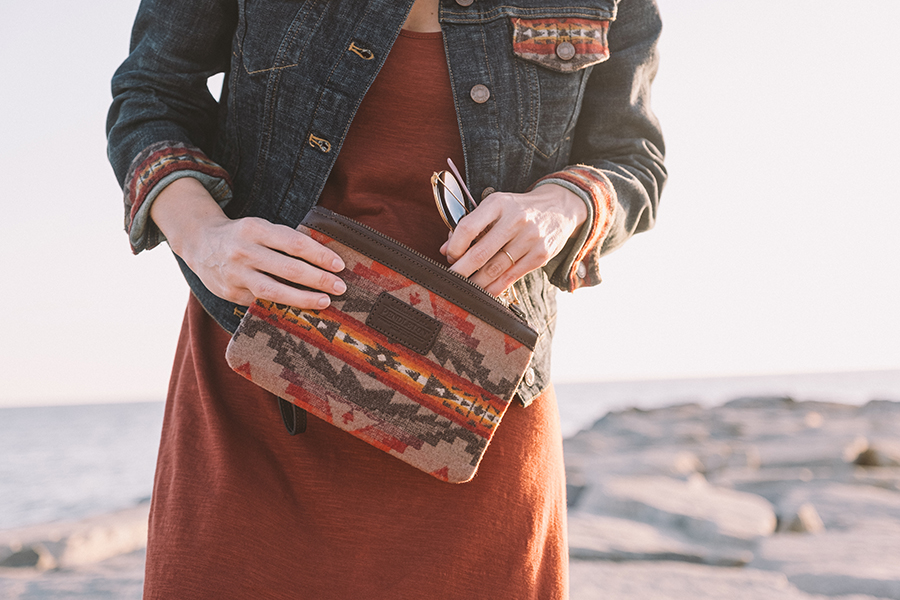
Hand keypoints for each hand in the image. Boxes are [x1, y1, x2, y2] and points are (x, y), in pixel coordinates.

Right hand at [150, 178, 345, 308]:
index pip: (294, 243)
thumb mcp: (261, 228)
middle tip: (339, 286)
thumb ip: (285, 240)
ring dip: (302, 298)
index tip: (338, 264)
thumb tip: (324, 259)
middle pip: (287, 268)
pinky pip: (261, 302)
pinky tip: (300, 310)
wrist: (199, 242)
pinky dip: (283, 306)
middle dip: (317, 279)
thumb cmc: (242, 235)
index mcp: (255, 229)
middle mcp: (243, 251)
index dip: (319, 254)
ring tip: (324, 301)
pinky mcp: (230, 293)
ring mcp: (235, 274)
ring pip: (273, 290)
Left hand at [440, 184, 586, 295]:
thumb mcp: (495, 208)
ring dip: (476, 282)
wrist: (560, 207)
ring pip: (495, 269)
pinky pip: (511, 276)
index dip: (455, 246)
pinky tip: (484, 292)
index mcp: (498, 203)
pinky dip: (495, 287)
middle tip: (451, 279)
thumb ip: (471, 225)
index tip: (450, 256)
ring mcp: (530, 238)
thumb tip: (446, 250)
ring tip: (465, 288)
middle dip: (461, 271)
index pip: (468, 227)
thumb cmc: (519, 209)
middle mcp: (515, 220)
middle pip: (480, 253)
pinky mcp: (540, 255)